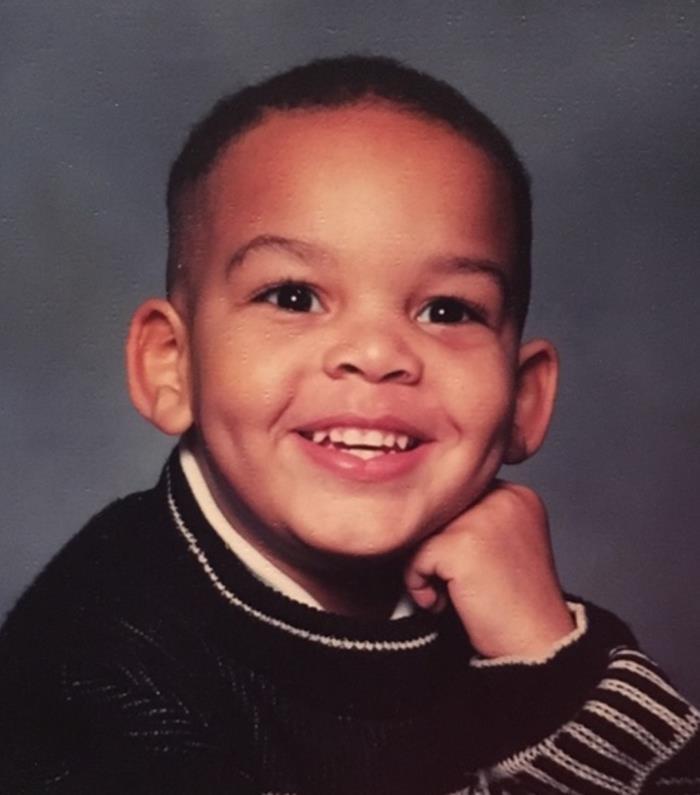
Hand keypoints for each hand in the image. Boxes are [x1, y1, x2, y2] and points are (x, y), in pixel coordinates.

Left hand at [405, 481, 573, 658]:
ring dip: (426, 566)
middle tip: (457, 584)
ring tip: (451, 592)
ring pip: (424, 531)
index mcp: (518, 496)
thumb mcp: (507, 544)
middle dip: (437, 548)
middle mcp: (504, 499)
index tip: (469, 567)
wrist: (537, 647)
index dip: (453, 534)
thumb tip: (426, 513)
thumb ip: (476, 519)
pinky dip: (418, 583)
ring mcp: (482, 519)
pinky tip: (443, 602)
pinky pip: (415, 556)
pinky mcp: (461, 544)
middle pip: (440, 511)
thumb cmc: (517, 604)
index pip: (460, 497)